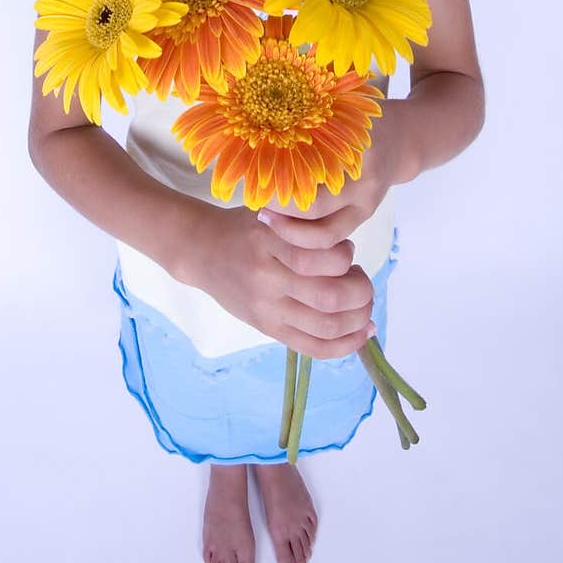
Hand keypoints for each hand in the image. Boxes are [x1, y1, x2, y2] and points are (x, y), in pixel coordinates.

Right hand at [183, 201, 373, 361]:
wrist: (201, 250)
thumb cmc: (243, 228)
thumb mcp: (271, 215)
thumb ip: (304, 230)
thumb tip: (349, 254)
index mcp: (270, 242)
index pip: (322, 256)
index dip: (346, 256)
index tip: (346, 249)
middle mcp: (267, 278)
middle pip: (329, 296)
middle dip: (360, 290)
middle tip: (360, 278)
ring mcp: (266, 308)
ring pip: (326, 325)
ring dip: (357, 316)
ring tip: (361, 303)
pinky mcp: (267, 329)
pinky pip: (313, 347)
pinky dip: (345, 344)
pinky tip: (361, 332)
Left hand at [261, 110, 399, 244]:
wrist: (402, 139)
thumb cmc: (358, 121)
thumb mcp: (336, 114)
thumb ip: (307, 125)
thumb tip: (257, 141)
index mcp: (356, 154)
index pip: (312, 180)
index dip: (280, 191)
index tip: (255, 187)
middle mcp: (364, 185)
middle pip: (317, 218)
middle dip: (283, 220)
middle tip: (259, 210)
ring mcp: (366, 206)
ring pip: (326, 238)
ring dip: (293, 235)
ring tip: (269, 220)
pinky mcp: (363, 217)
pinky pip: (333, 236)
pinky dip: (307, 237)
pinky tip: (286, 225)